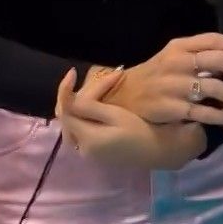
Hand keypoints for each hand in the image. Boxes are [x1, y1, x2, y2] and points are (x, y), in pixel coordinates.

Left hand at [55, 68, 204, 171]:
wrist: (158, 151)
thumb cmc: (141, 131)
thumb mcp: (116, 115)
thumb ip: (91, 107)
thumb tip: (70, 99)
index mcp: (87, 138)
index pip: (67, 110)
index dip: (65, 89)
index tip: (74, 72)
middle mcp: (82, 148)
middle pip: (66, 118)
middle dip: (72, 95)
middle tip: (83, 78)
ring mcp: (87, 151)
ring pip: (71, 124)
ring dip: (76, 104)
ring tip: (86, 88)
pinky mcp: (94, 150)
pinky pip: (80, 130)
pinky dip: (82, 114)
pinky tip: (92, 103)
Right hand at [107, 33, 222, 128]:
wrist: (123, 97)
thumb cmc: (154, 76)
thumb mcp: (171, 57)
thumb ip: (197, 55)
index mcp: (180, 47)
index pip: (215, 40)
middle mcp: (178, 63)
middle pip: (220, 61)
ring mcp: (175, 86)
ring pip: (216, 88)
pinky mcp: (173, 108)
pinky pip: (206, 112)